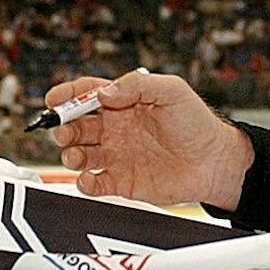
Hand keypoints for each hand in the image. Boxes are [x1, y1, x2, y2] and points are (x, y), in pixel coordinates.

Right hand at [46, 69, 252, 208]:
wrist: (215, 162)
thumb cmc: (198, 123)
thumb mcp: (172, 90)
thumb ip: (137, 85)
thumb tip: (104, 94)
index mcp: (124, 103)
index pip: (86, 94)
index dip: (67, 96)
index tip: (54, 100)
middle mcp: (115, 128)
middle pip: (75, 125)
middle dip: (63, 127)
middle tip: (65, 131)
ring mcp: (116, 155)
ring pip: (79, 154)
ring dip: (70, 154)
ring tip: (76, 155)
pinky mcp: (121, 181)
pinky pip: (94, 183)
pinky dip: (84, 183)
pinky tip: (89, 179)